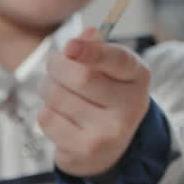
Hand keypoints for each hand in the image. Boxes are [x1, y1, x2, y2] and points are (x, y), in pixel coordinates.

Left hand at [39, 28, 152, 177]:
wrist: (108, 149)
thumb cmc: (104, 98)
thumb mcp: (108, 69)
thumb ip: (96, 48)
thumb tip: (87, 33)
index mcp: (138, 77)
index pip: (118, 60)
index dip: (92, 51)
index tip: (70, 46)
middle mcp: (131, 106)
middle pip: (81, 76)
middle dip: (57, 66)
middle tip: (53, 65)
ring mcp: (110, 131)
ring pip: (58, 96)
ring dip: (47, 88)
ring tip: (55, 91)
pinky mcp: (86, 150)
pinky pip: (48, 119)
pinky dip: (46, 112)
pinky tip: (59, 116)